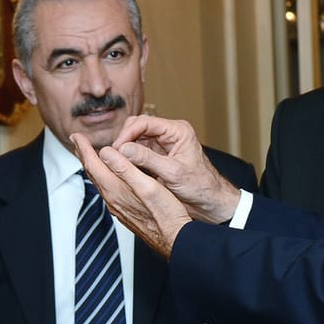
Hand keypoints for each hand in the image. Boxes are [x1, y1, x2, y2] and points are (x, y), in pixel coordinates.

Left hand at [75, 135, 194, 258]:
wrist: (174, 239)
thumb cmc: (166, 214)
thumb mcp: (148, 186)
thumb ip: (126, 169)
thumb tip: (106, 152)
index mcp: (116, 190)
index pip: (93, 164)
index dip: (84, 148)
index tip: (77, 136)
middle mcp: (112, 199)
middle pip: (92, 173)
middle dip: (84, 155)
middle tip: (77, 141)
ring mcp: (117, 207)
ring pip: (99, 181)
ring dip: (93, 165)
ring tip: (90, 154)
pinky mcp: (124, 211)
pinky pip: (107, 189)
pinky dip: (103, 176)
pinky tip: (109, 175)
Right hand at [108, 116, 242, 224]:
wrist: (210, 201)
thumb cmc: (200, 186)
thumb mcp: (172, 173)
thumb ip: (147, 159)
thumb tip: (123, 149)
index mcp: (177, 131)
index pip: (144, 122)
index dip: (127, 134)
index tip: (116, 148)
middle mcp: (169, 134)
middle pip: (137, 127)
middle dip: (124, 140)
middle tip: (114, 157)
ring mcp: (162, 144)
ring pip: (135, 139)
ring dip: (125, 150)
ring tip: (117, 163)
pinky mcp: (157, 155)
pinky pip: (138, 152)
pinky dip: (129, 158)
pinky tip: (124, 168)